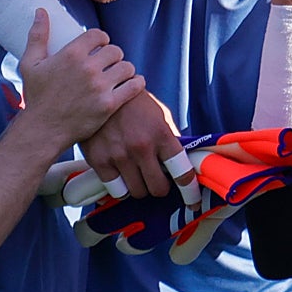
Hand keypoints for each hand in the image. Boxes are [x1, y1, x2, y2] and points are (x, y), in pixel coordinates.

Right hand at [18, 9, 143, 150]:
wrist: (43, 129)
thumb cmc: (36, 96)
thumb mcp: (30, 64)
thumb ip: (37, 36)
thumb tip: (40, 12)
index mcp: (71, 54)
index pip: (99, 35)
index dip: (102, 40)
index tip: (100, 47)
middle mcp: (88, 68)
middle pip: (115, 50)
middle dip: (113, 56)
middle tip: (109, 64)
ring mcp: (100, 86)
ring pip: (127, 67)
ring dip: (125, 70)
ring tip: (119, 75)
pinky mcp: (109, 104)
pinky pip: (134, 86)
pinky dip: (136, 83)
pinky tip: (133, 84)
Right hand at [79, 91, 197, 200]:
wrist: (101, 90)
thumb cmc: (135, 103)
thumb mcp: (160, 115)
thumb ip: (170, 140)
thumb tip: (182, 164)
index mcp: (161, 134)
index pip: (181, 171)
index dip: (190, 191)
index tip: (193, 201)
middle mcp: (142, 147)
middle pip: (158, 189)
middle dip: (160, 188)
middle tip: (157, 181)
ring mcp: (119, 155)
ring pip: (137, 193)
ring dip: (140, 188)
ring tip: (137, 175)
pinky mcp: (99, 161)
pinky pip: (115, 189)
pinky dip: (120, 187)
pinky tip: (121, 175)